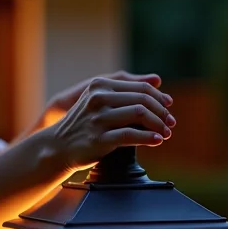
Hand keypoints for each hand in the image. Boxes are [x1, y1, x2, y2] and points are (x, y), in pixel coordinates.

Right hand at [18, 71, 172, 140]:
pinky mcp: (99, 138)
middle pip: (143, 99)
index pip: (140, 87)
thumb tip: (157, 81)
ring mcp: (98, 118)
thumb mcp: (97, 100)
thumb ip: (124, 90)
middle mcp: (98, 98)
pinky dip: (149, 137)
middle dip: (161, 112)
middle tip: (171, 123)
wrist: (57, 147)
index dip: (159, 97)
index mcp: (100, 85)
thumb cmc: (83, 124)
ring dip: (159, 125)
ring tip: (166, 133)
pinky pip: (132, 135)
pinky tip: (157, 140)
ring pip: (140, 114)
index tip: (169, 106)